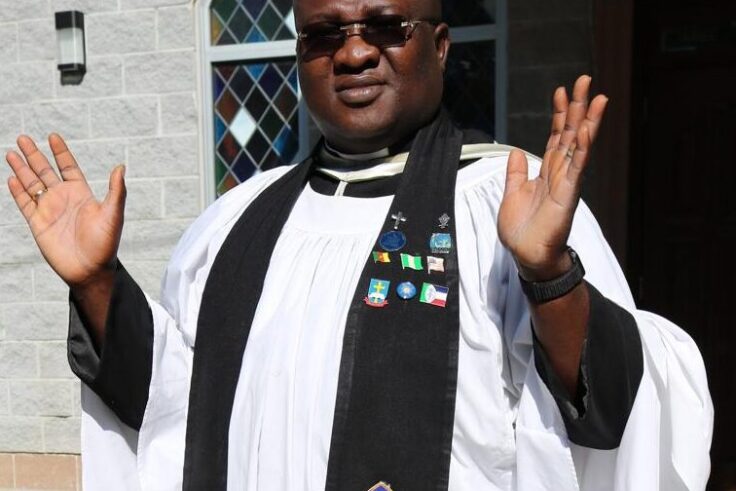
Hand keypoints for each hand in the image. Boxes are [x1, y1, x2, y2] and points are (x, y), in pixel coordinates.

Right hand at [5, 134, 126, 287]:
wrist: (91, 269)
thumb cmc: (106, 243)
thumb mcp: (114, 214)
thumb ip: (116, 191)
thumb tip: (121, 166)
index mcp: (82, 194)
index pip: (68, 167)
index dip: (61, 152)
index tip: (53, 136)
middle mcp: (64, 199)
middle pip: (45, 171)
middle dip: (34, 155)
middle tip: (22, 137)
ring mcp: (49, 210)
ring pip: (32, 184)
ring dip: (21, 169)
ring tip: (11, 152)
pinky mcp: (38, 224)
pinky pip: (25, 204)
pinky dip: (18, 191)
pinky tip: (11, 178)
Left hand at [497, 75, 607, 280]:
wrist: (526, 256)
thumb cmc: (521, 230)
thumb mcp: (511, 194)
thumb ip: (515, 173)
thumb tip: (516, 153)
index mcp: (545, 172)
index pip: (554, 137)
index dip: (557, 114)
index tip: (560, 90)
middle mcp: (559, 173)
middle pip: (570, 133)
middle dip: (577, 107)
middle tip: (584, 80)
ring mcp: (566, 183)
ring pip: (579, 146)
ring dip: (587, 121)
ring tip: (597, 97)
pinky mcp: (568, 195)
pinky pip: (576, 168)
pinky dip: (581, 149)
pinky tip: (585, 130)